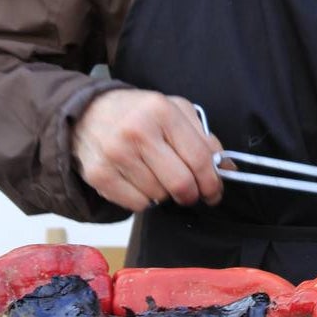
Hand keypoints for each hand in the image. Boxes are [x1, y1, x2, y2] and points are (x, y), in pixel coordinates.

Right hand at [72, 89, 224, 211]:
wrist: (87, 112)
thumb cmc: (139, 113)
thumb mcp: (175, 111)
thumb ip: (204, 138)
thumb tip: (228, 169)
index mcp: (162, 111)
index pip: (199, 158)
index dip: (212, 182)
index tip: (214, 191)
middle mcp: (137, 131)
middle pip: (181, 183)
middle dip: (192, 194)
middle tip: (191, 192)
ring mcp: (115, 154)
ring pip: (159, 197)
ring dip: (165, 193)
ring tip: (156, 175)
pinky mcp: (99, 174)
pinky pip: (137, 205)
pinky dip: (144, 199)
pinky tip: (138, 180)